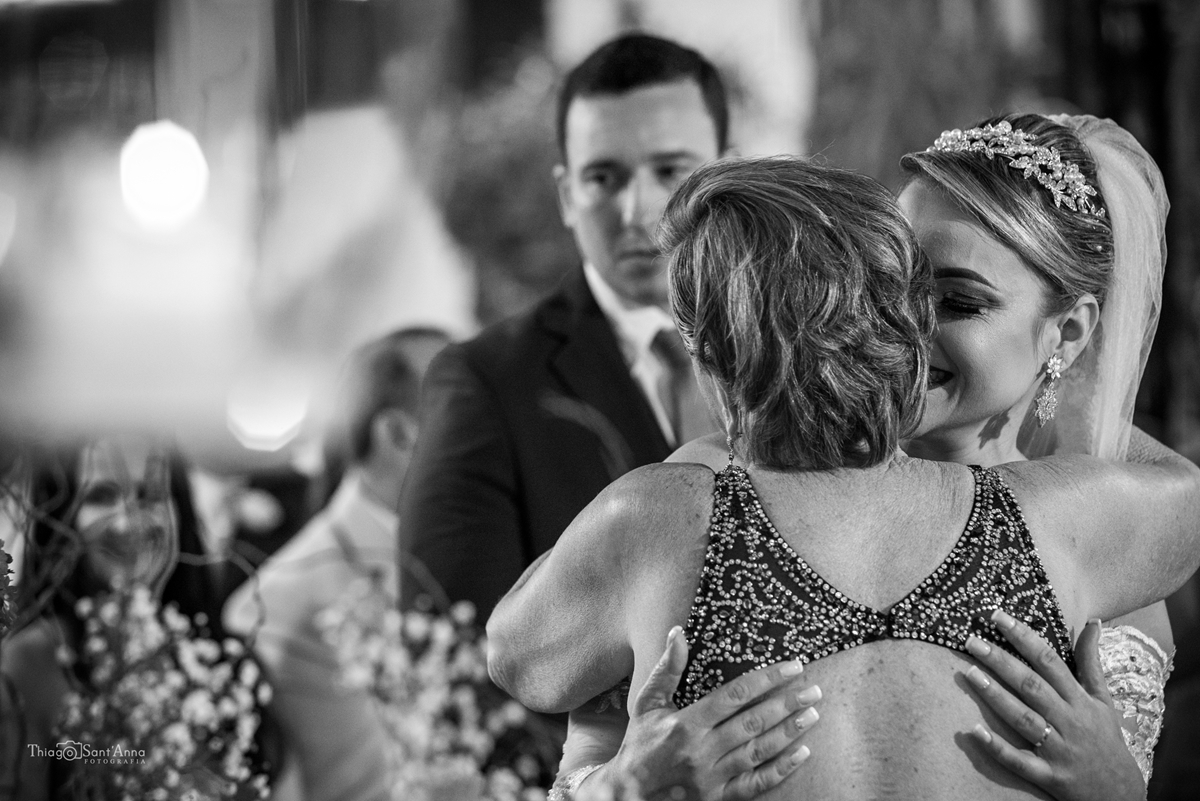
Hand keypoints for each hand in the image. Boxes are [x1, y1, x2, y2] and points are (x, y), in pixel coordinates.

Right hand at [604, 626, 818, 800]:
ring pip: (758, 751)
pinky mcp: (719, 798)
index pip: (734, 695)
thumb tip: (677, 632)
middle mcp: (702, 750)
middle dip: (786, 704)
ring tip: (812, 715)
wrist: (628, 795)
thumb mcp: (647, 703)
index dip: (766, 679)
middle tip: (813, 690)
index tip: (792, 667)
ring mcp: (713, 777)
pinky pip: (756, 784)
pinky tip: (802, 754)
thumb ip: (667, 669)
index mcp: (686, 723)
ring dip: (789, 732)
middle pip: (753, 722)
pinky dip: (781, 770)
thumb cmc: (640, 744)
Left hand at [962, 610, 1144, 800]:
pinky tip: (974, 731)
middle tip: (972, 641)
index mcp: (1080, 700)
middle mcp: (1070, 721)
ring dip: (997, 697)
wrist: (1121, 793)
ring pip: (1024, 719)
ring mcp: (1059, 750)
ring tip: (970, 673)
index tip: (997, 617)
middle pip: (1032, 686)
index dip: (1023, 637)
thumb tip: (1093, 623)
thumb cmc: (1106, 740)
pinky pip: (1020, 761)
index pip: (1049, 661)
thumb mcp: (1104, 700)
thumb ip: (1091, 662)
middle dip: (1002, 662)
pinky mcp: (1050, 776)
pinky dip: (998, 748)